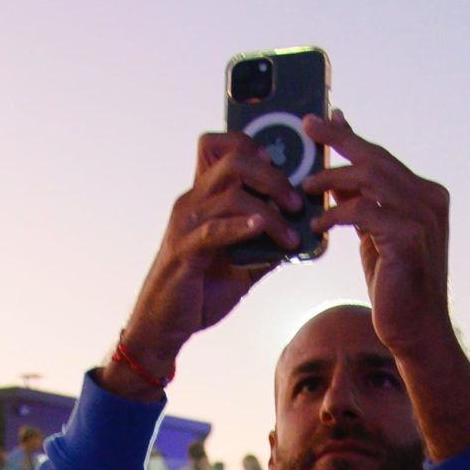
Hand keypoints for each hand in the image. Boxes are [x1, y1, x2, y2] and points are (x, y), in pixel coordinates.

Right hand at [111, 133, 305, 391]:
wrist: (165, 325)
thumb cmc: (201, 290)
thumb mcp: (242, 264)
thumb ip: (266, 245)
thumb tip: (305, 236)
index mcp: (204, 197)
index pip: (219, 145)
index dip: (252, 144)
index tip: (282, 166)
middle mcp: (193, 201)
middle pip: (234, 160)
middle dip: (274, 177)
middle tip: (297, 204)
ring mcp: (186, 224)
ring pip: (231, 195)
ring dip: (269, 211)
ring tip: (291, 234)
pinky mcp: (184, 250)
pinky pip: (214, 229)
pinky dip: (241, 226)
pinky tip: (262, 229)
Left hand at [304, 113, 455, 363]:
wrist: (416, 331)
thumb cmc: (394, 285)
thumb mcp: (374, 235)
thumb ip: (360, 202)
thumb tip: (336, 175)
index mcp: (425, 195)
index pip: (380, 156)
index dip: (348, 136)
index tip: (320, 120)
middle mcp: (429, 200)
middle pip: (376, 158)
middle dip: (339, 140)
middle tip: (307, 128)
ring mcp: (423, 217)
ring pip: (371, 179)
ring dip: (333, 179)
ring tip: (306, 187)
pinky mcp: (410, 238)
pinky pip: (365, 212)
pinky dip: (337, 214)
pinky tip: (317, 224)